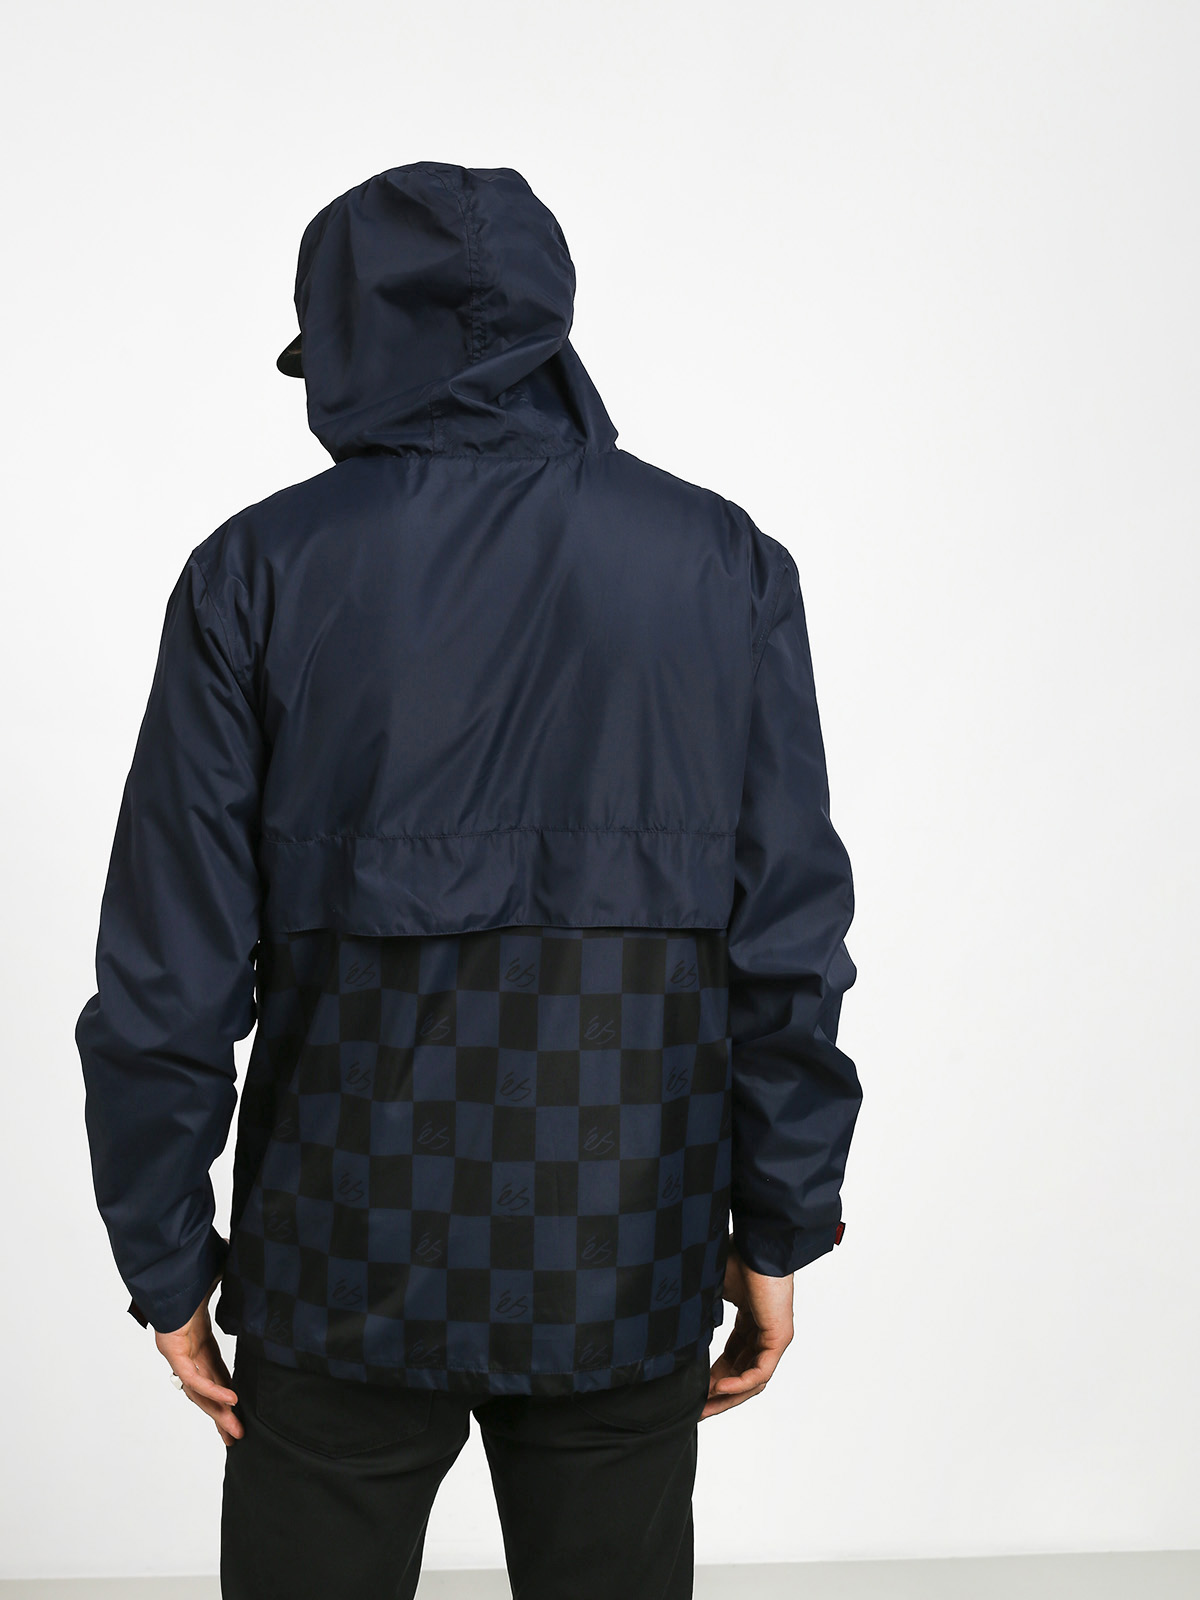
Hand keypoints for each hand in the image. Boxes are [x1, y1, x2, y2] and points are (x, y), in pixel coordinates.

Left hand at [155, 1272, 242, 1445]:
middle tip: (237, 1435)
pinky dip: (213, 1391)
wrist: (168, 1265)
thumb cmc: (190, 1269)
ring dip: (218, 1412)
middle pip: (206, 1390)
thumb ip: (234, 1279)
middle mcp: (188, 1350)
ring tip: (235, 1431)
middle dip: (222, 1414)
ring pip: (200, 1391)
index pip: (215, 1372)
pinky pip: (194, 1378)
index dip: (227, 1391)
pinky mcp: (173, 1352)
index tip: (240, 1407)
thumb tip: (254, 1265)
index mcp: (198, 1339)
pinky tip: (231, 1401)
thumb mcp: (220, 1279)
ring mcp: (179, 1352)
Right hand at [701, 1242, 793, 1419]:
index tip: (693, 1391)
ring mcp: (773, 1336)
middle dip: (719, 1395)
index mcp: (749, 1321)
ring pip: (752, 1379)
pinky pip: (760, 1371)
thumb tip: (674, 1328)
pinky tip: (720, 1387)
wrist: (757, 1242)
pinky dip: (740, 1383)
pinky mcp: (779, 1337)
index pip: (732, 1359)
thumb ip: (700, 1313)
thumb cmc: (736, 1256)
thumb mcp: (711, 1291)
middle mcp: (763, 1332)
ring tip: (705, 1404)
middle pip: (742, 1375)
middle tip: (697, 1409)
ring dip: (728, 1395)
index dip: (712, 1377)